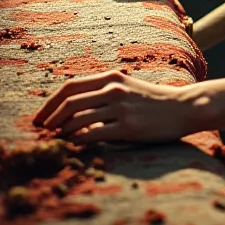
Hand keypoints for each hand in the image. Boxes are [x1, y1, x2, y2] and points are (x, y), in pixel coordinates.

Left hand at [32, 71, 195, 142]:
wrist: (184, 107)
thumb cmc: (154, 101)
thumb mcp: (127, 87)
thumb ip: (104, 93)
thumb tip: (75, 107)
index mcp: (110, 78)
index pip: (70, 87)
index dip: (50, 102)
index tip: (40, 116)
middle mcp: (113, 89)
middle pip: (69, 102)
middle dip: (49, 118)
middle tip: (40, 131)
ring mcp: (120, 108)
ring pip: (78, 119)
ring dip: (61, 131)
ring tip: (55, 141)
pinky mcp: (128, 127)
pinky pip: (93, 134)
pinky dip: (78, 140)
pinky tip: (73, 146)